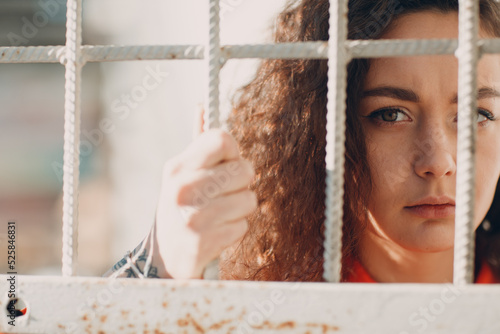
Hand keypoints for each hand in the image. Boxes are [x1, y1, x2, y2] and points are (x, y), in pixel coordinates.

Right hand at [154, 129, 256, 278]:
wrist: (165, 257)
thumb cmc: (182, 208)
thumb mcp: (181, 174)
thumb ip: (197, 144)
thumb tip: (201, 105)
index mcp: (177, 167)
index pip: (222, 139)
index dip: (234, 151)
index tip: (227, 163)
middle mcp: (183, 189)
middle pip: (245, 169)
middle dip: (242, 184)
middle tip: (224, 193)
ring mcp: (193, 216)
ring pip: (250, 199)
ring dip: (240, 209)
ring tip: (220, 214)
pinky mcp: (204, 242)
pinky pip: (243, 226)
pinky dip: (235, 230)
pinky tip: (217, 232)